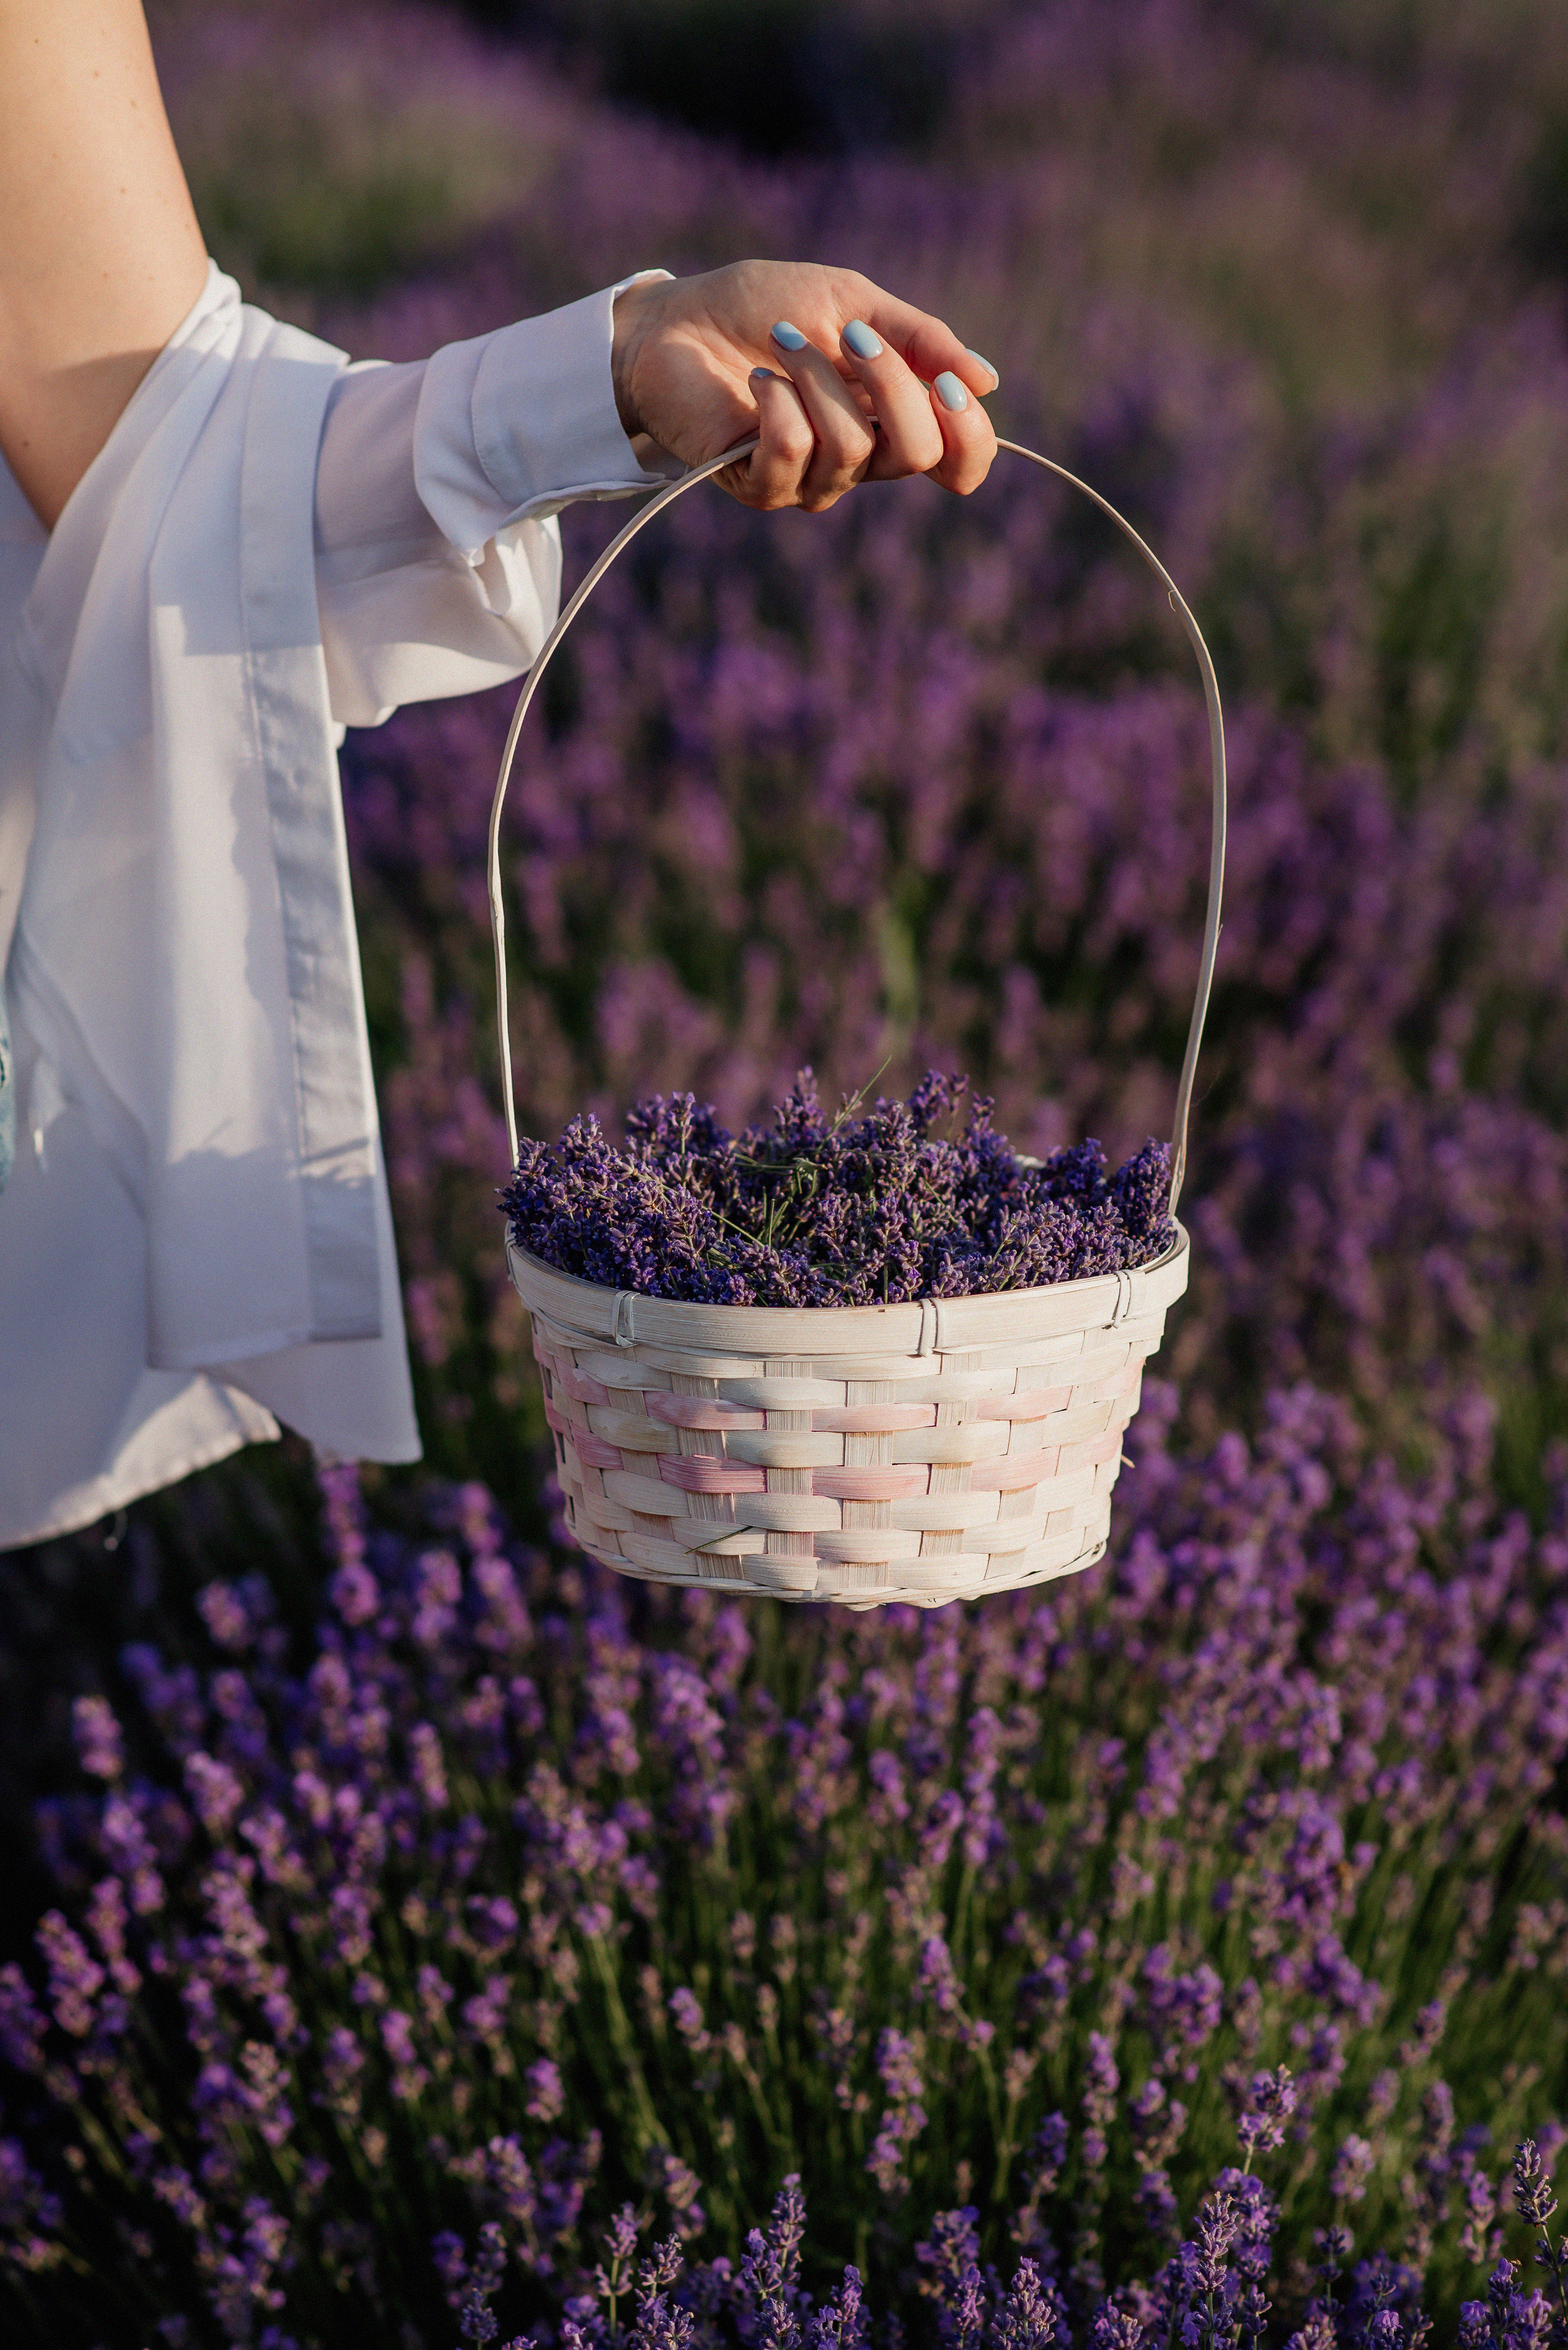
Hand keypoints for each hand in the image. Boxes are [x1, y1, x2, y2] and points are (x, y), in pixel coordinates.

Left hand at [610, 260, 998, 511]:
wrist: (677, 320)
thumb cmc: (763, 308)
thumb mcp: (854, 304)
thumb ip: (920, 340)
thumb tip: (988, 381)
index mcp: (893, 419)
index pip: (958, 463)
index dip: (969, 434)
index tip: (950, 384)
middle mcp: (860, 461)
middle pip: (917, 453)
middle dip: (891, 382)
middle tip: (849, 336)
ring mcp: (810, 480)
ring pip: (853, 448)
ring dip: (816, 377)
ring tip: (779, 342)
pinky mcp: (760, 486)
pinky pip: (793, 454)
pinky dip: (778, 404)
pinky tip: (756, 382)